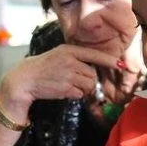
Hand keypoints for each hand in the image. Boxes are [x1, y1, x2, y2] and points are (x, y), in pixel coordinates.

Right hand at [0, 45, 121, 111]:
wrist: (26, 79)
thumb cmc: (43, 67)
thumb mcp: (59, 55)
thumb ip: (75, 58)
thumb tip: (93, 68)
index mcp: (69, 50)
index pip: (94, 55)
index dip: (109, 60)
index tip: (120, 64)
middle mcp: (70, 61)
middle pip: (92, 74)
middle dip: (89, 80)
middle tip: (77, 81)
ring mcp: (68, 75)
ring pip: (88, 85)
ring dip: (83, 89)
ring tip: (70, 86)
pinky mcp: (65, 88)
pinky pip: (80, 94)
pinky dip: (75, 95)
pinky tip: (64, 90)